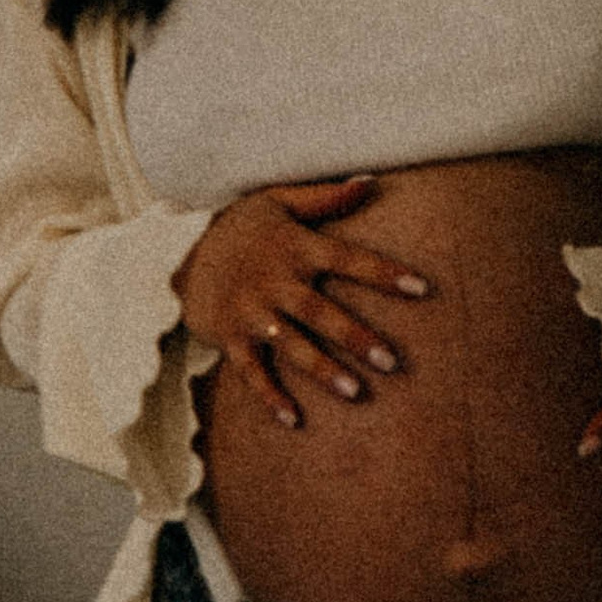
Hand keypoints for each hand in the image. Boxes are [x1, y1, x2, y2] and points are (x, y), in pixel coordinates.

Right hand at [174, 175, 431, 429]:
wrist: (180, 248)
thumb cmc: (243, 226)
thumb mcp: (279, 201)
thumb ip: (326, 197)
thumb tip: (371, 181)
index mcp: (294, 246)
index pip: (347, 258)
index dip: (384, 272)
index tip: (422, 287)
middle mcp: (274, 280)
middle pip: (319, 312)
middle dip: (355, 336)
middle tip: (392, 361)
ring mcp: (250, 311)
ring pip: (290, 344)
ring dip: (322, 369)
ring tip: (355, 392)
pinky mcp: (229, 336)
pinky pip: (251, 371)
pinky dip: (270, 397)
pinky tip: (294, 420)